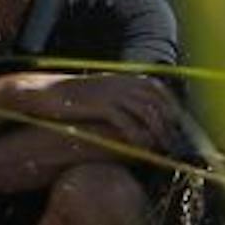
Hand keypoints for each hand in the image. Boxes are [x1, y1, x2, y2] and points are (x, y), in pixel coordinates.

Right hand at [5, 69, 178, 155]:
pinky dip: (138, 136)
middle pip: (156, 102)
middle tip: (171, 142)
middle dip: (168, 123)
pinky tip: (141, 148)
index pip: (158, 89)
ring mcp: (112, 93)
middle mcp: (121, 82)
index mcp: (123, 76)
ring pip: (146, 113)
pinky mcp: (101, 106)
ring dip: (157, 132)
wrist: (48, 92)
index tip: (176, 124)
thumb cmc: (75, 95)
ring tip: (160, 148)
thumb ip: (120, 94)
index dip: (171, 107)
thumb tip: (139, 108)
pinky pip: (127, 123)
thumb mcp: (101, 89)